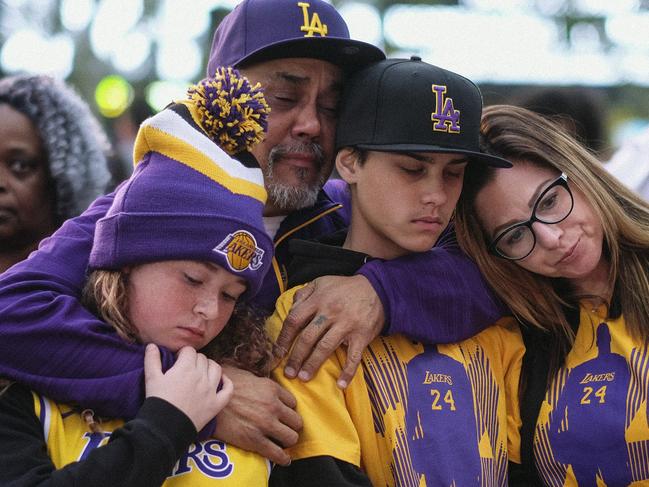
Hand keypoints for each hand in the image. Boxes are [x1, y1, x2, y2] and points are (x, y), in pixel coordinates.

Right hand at [144, 344, 232, 431]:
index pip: (189, 351)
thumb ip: (152, 360)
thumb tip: (152, 345)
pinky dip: (227, 383)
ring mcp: (211, 390)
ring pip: (216, 369)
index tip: (177, 360)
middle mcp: (201, 376)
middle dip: (194, 360)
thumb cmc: (157, 401)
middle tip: (186, 368)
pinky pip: (228, 390)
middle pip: (202, 359)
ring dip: (210, 367)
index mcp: (186, 368)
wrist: (164, 428)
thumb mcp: (151, 379)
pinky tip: (221, 380)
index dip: (182, 353)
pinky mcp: (216, 404)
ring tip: (202, 371)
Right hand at [212, 365, 301, 465]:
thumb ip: (259, 381)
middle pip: (296, 421)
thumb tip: (260, 384)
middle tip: (284, 429)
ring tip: (282, 442)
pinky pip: (278, 454)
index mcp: (271, 388)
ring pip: (291, 438)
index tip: (283, 415)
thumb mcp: (245, 375)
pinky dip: (283, 458)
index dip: (288, 410)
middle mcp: (272, 406)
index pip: (293, 403)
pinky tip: (283, 459)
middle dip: (291, 426)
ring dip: (287, 441)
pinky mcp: (255, 440)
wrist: (206, 400)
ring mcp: (265, 424)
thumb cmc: (222, 385)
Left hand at [275, 274, 384, 388]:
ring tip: (303, 378)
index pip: (294, 320)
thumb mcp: (322, 282)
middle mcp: (330, 312)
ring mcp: (346, 325)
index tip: (278, 353)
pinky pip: (354, 357)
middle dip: (295, 357)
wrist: (378, 289)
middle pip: (307, 337)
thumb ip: (303, 294)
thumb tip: (290, 309)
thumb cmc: (346, 288)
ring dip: (313, 365)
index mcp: (318, 300)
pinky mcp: (361, 335)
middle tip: (288, 373)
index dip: (284, 338)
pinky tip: (341, 385)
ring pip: (325, 348)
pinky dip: (348, 372)